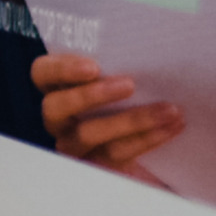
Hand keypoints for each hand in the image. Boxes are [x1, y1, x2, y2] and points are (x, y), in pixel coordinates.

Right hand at [33, 51, 179, 172]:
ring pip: (88, 133)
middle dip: (89, 95)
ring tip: (168, 109)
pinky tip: (172, 126)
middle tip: (128, 85)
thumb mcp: (129, 84)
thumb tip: (148, 46)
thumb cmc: (141, 106)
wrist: (161, 158)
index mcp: (61, 90)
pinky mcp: (99, 168)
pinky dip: (148, 137)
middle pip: (54, 107)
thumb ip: (123, 68)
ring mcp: (75, 147)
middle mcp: (60, 120)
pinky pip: (117, 153)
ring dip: (132, 119)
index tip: (94, 66)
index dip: (61, 69)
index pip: (43, 74)